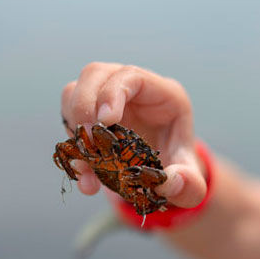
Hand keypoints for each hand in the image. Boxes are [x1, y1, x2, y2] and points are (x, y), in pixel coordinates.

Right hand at [60, 62, 206, 207]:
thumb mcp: (191, 179)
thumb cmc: (179, 167)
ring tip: (87, 167)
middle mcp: (131, 89)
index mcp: (163, 94)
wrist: (162, 172)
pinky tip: (85, 173)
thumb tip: (171, 182)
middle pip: (95, 74)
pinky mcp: (90, 114)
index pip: (131, 75)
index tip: (105, 121)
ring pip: (74, 92)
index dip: (113, 93)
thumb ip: (189, 184)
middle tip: (88, 143)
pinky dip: (70, 145)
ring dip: (73, 129)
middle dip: (84, 108)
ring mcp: (106, 98)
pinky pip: (68, 118)